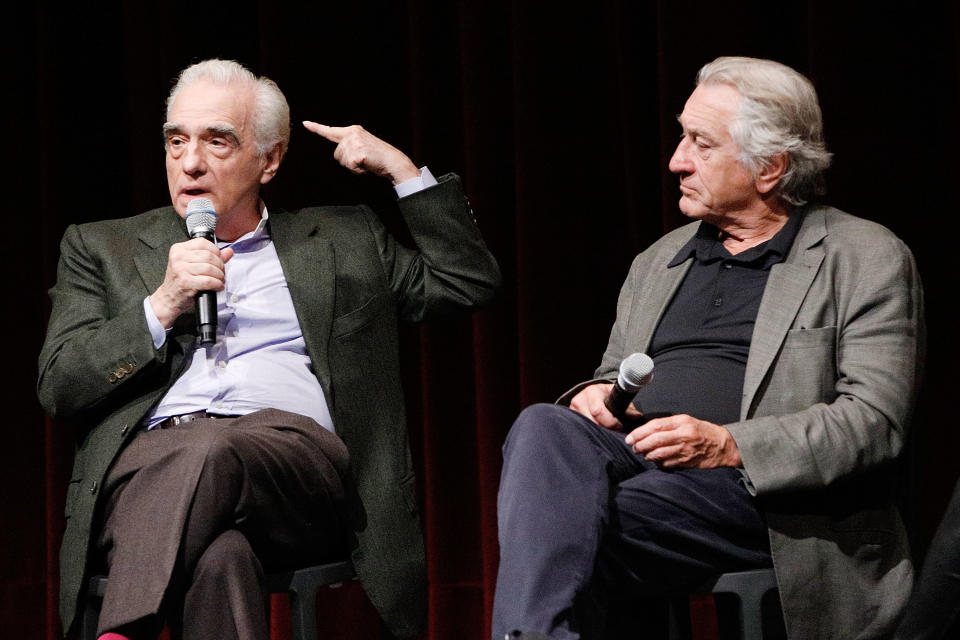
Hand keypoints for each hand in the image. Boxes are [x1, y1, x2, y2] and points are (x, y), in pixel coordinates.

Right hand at [148, 238, 233, 327]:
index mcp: (179, 249)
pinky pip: (208, 281)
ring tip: (219, 280)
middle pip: (209, 256)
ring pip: (210, 268)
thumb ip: (212, 256)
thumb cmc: (181, 281)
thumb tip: (228, 251)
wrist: (168, 298)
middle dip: (220, 265)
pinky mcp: (185, 282)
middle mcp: (178, 257)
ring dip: (219, 276)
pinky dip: (217, 284)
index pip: (203, 243)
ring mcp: (181, 269)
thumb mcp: (193, 265)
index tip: (219, 259)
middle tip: (221, 273)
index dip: (216, 251)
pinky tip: (217, 286)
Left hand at [302, 121, 419, 184]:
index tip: (305, 123)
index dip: (316, 128)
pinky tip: (366, 166)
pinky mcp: (357, 154)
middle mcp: (352, 134)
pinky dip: (357, 171)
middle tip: (362, 160)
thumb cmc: (377, 157)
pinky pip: (349, 167)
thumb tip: (340, 153)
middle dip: (346, 161)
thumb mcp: (362, 145)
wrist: (393, 161)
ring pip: (341, 161)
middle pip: (336, 154)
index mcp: (353, 130)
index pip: (331, 130)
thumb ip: (349, 145)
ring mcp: (354, 143)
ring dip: (352, 166)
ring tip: (365, 162)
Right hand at [569, 383, 642, 429]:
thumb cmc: (606, 394)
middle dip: (606, 429)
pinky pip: (581, 429)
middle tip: (615, 430)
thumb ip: (628, 407)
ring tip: (608, 431)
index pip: (598, 412)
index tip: (620, 425)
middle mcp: (579, 400)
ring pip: (587, 427)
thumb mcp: (617, 396)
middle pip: (593, 422)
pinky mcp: (571, 417)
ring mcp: (573, 410)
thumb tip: (637, 416)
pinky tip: (598, 431)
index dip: (611, 422)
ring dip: (599, 431)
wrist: (592, 393)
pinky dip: (591, 432)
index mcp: (592, 392)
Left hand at [625, 414, 740, 467]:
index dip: (640, 432)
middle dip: (640, 444)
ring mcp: (685, 450)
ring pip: (659, 453)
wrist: (724, 446)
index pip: (655, 426)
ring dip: (647, 454)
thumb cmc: (704, 432)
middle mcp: (683, 435)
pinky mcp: (687, 461)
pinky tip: (655, 460)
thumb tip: (647, 430)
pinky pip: (667, 463)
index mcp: (682, 422)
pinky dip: (658, 462)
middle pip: (655, 440)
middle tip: (633, 447)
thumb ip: (668, 424)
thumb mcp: (687, 421)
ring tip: (642, 453)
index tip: (631, 437)